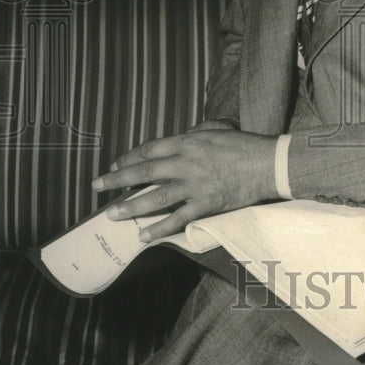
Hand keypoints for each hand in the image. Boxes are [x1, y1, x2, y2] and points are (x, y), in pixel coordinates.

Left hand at [91, 121, 278, 242]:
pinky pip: (178, 219)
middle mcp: (186, 163)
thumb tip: (179, 139)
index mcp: (187, 142)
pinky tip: (144, 236)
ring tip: (111, 214)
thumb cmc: (243, 144)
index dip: (129, 158)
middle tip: (97, 186)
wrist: (267, 164)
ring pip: (155, 198)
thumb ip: (194, 133)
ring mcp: (195, 186)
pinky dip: (160, 228)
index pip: (150, 150)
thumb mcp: (216, 129)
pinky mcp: (205, 205)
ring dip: (130, 207)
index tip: (115, 165)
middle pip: (144, 172)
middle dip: (117, 179)